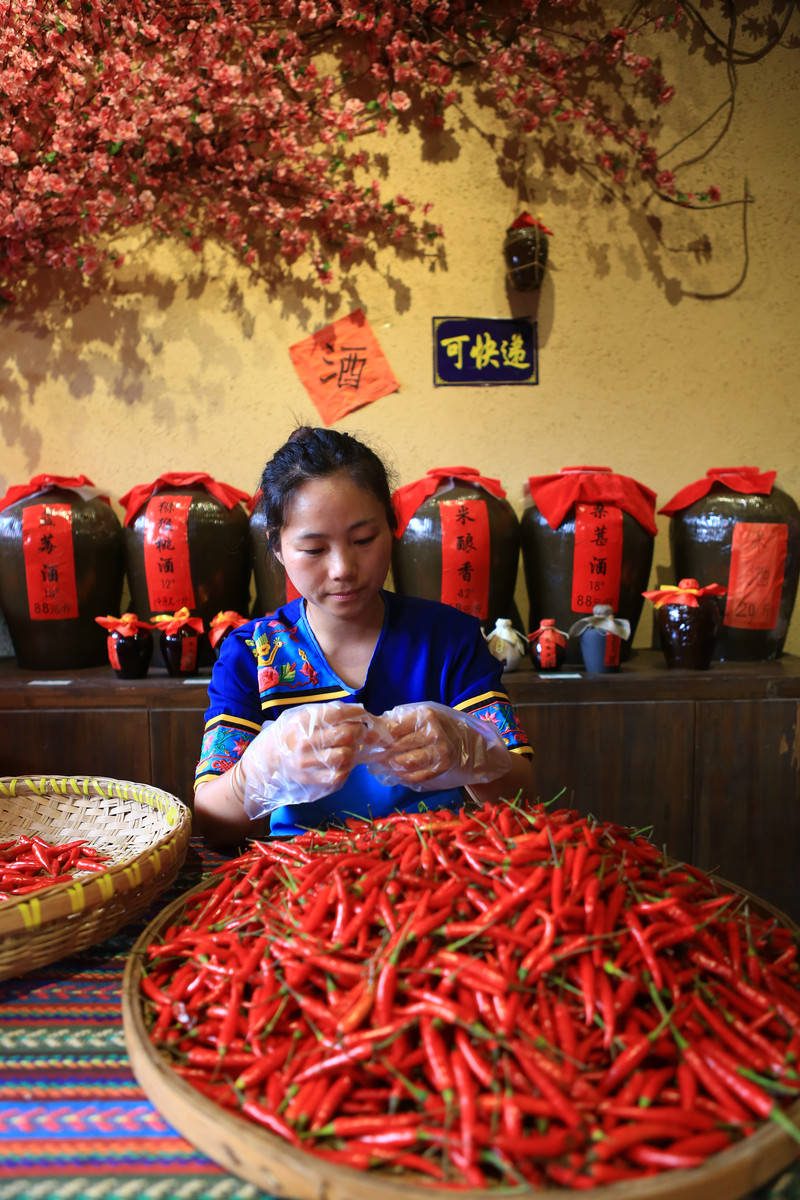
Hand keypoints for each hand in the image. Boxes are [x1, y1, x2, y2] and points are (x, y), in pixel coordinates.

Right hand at [238, 701, 376, 815]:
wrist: (264, 763)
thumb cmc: (287, 736)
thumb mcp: (298, 717)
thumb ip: (323, 713)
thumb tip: (354, 710)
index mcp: (300, 721)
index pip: (336, 713)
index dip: (355, 713)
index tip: (362, 713)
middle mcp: (302, 742)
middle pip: (345, 735)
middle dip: (358, 731)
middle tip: (359, 731)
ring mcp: (306, 764)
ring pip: (344, 756)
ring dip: (354, 751)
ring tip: (351, 748)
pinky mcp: (309, 781)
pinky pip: (338, 776)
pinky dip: (346, 770)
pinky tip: (343, 764)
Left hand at [369, 701, 509, 790]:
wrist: (471, 740)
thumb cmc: (440, 725)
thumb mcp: (421, 715)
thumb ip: (398, 720)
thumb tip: (369, 728)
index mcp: (424, 715)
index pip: (392, 728)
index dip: (375, 736)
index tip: (364, 740)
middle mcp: (433, 732)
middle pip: (395, 747)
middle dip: (380, 753)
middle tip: (372, 755)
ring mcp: (439, 751)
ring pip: (403, 764)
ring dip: (390, 765)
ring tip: (385, 763)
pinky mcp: (442, 767)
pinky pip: (415, 776)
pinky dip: (403, 775)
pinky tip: (399, 771)